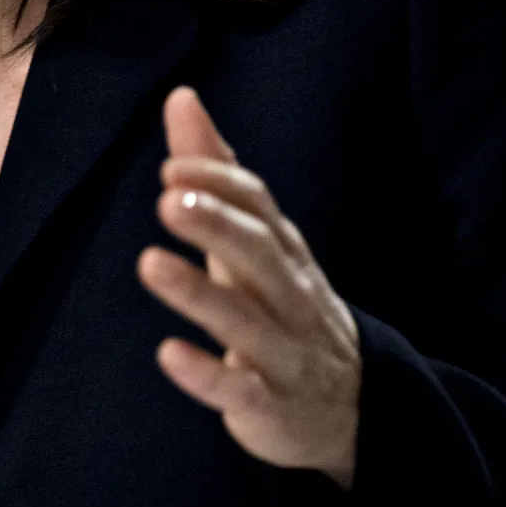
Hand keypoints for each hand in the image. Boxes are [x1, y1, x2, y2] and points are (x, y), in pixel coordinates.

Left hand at [137, 87, 361, 488]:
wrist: (355, 408)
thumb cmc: (285, 306)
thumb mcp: (256, 239)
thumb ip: (216, 172)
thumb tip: (181, 97)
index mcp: (284, 252)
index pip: (261, 208)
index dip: (221, 185)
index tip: (174, 167)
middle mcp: (290, 297)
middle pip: (259, 255)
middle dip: (217, 226)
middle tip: (168, 200)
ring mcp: (284, 353)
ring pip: (245, 321)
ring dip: (198, 293)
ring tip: (150, 264)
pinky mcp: (270, 408)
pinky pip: (241, 391)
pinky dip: (208, 375)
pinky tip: (168, 354)